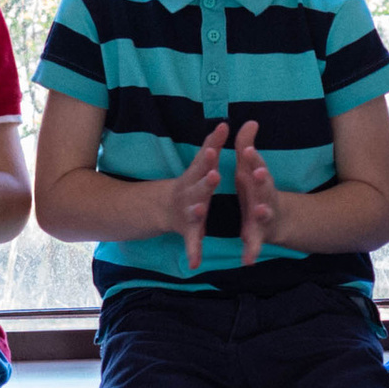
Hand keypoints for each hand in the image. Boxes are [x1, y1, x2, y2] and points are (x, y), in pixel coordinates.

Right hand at [163, 123, 229, 271]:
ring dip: (198, 212)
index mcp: (196, 177)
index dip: (210, 153)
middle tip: (215, 174)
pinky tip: (194, 264)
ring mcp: (188, 213)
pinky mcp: (190, 232)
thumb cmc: (191, 183)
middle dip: (207, 181)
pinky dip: (193, 253)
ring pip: (194, 213)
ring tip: (201, 210)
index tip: (217, 143)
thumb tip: (224, 123)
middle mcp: (190, 193)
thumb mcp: (200, 165)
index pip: (204, 162)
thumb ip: (212, 145)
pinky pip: (192, 244)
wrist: (164, 208)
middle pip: (199, 186)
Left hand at [231, 120, 277, 266]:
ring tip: (259, 211)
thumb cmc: (257, 191)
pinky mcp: (257, 237)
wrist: (278, 221)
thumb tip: (250, 121)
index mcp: (259, 182)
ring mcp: (263, 218)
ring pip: (263, 215)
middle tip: (259, 173)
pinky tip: (247, 260)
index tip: (250, 148)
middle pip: (265, 187)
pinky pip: (254, 246)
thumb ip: (247, 147)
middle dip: (262, 181)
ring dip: (262, 213)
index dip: (255, 158)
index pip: (257, 166)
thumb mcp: (250, 169)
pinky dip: (251, 253)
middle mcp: (265, 198)